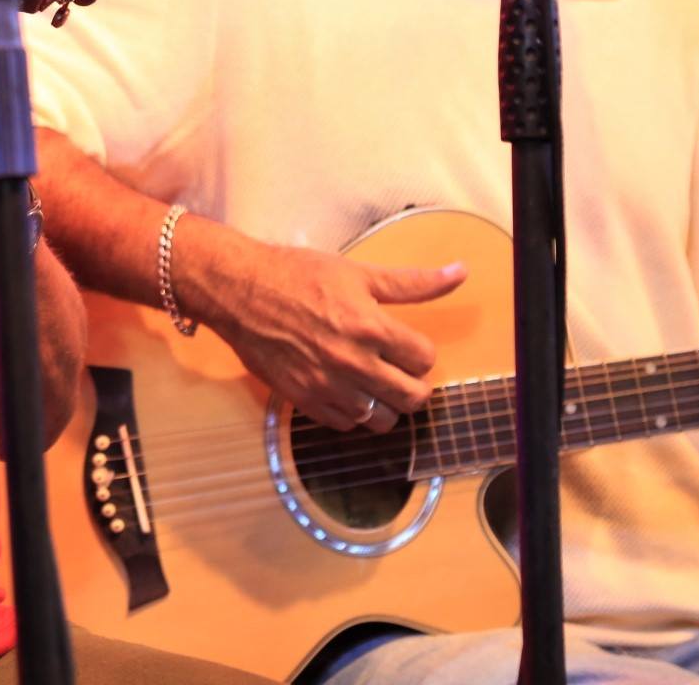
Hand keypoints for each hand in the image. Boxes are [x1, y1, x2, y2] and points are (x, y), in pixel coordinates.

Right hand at [202, 236, 465, 431]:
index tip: (405, 344)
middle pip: (411, 397)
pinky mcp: (302, 400)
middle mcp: (353, 362)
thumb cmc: (295, 275)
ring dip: (384, 404)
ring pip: (380, 419)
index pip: (425, 359)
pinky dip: (350, 413)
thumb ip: (412, 282)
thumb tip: (460, 273)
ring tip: (372, 384)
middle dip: (412, 384)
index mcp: (371, 328)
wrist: (238, 290)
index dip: (419, 351)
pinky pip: (343, 425)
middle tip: (398, 371)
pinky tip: (344, 391)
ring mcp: (326, 385)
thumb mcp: (357, 272)